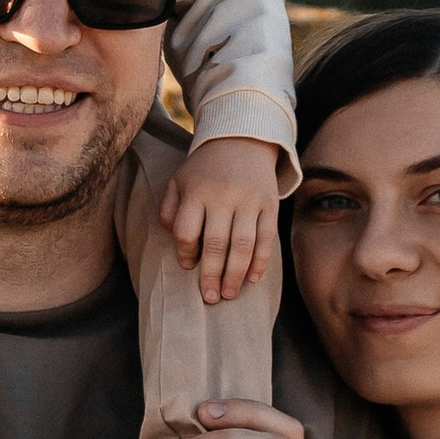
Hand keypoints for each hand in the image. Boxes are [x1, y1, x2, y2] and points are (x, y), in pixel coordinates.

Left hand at [154, 135, 281, 302]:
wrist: (243, 140)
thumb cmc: (205, 169)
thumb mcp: (179, 180)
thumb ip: (169, 208)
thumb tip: (173, 238)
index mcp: (196, 191)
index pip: (186, 231)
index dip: (185, 254)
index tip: (188, 267)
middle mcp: (223, 196)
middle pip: (215, 244)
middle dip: (211, 275)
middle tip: (209, 298)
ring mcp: (249, 201)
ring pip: (242, 246)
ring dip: (235, 275)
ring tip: (229, 294)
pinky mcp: (269, 205)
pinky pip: (266, 239)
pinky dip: (260, 262)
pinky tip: (252, 279)